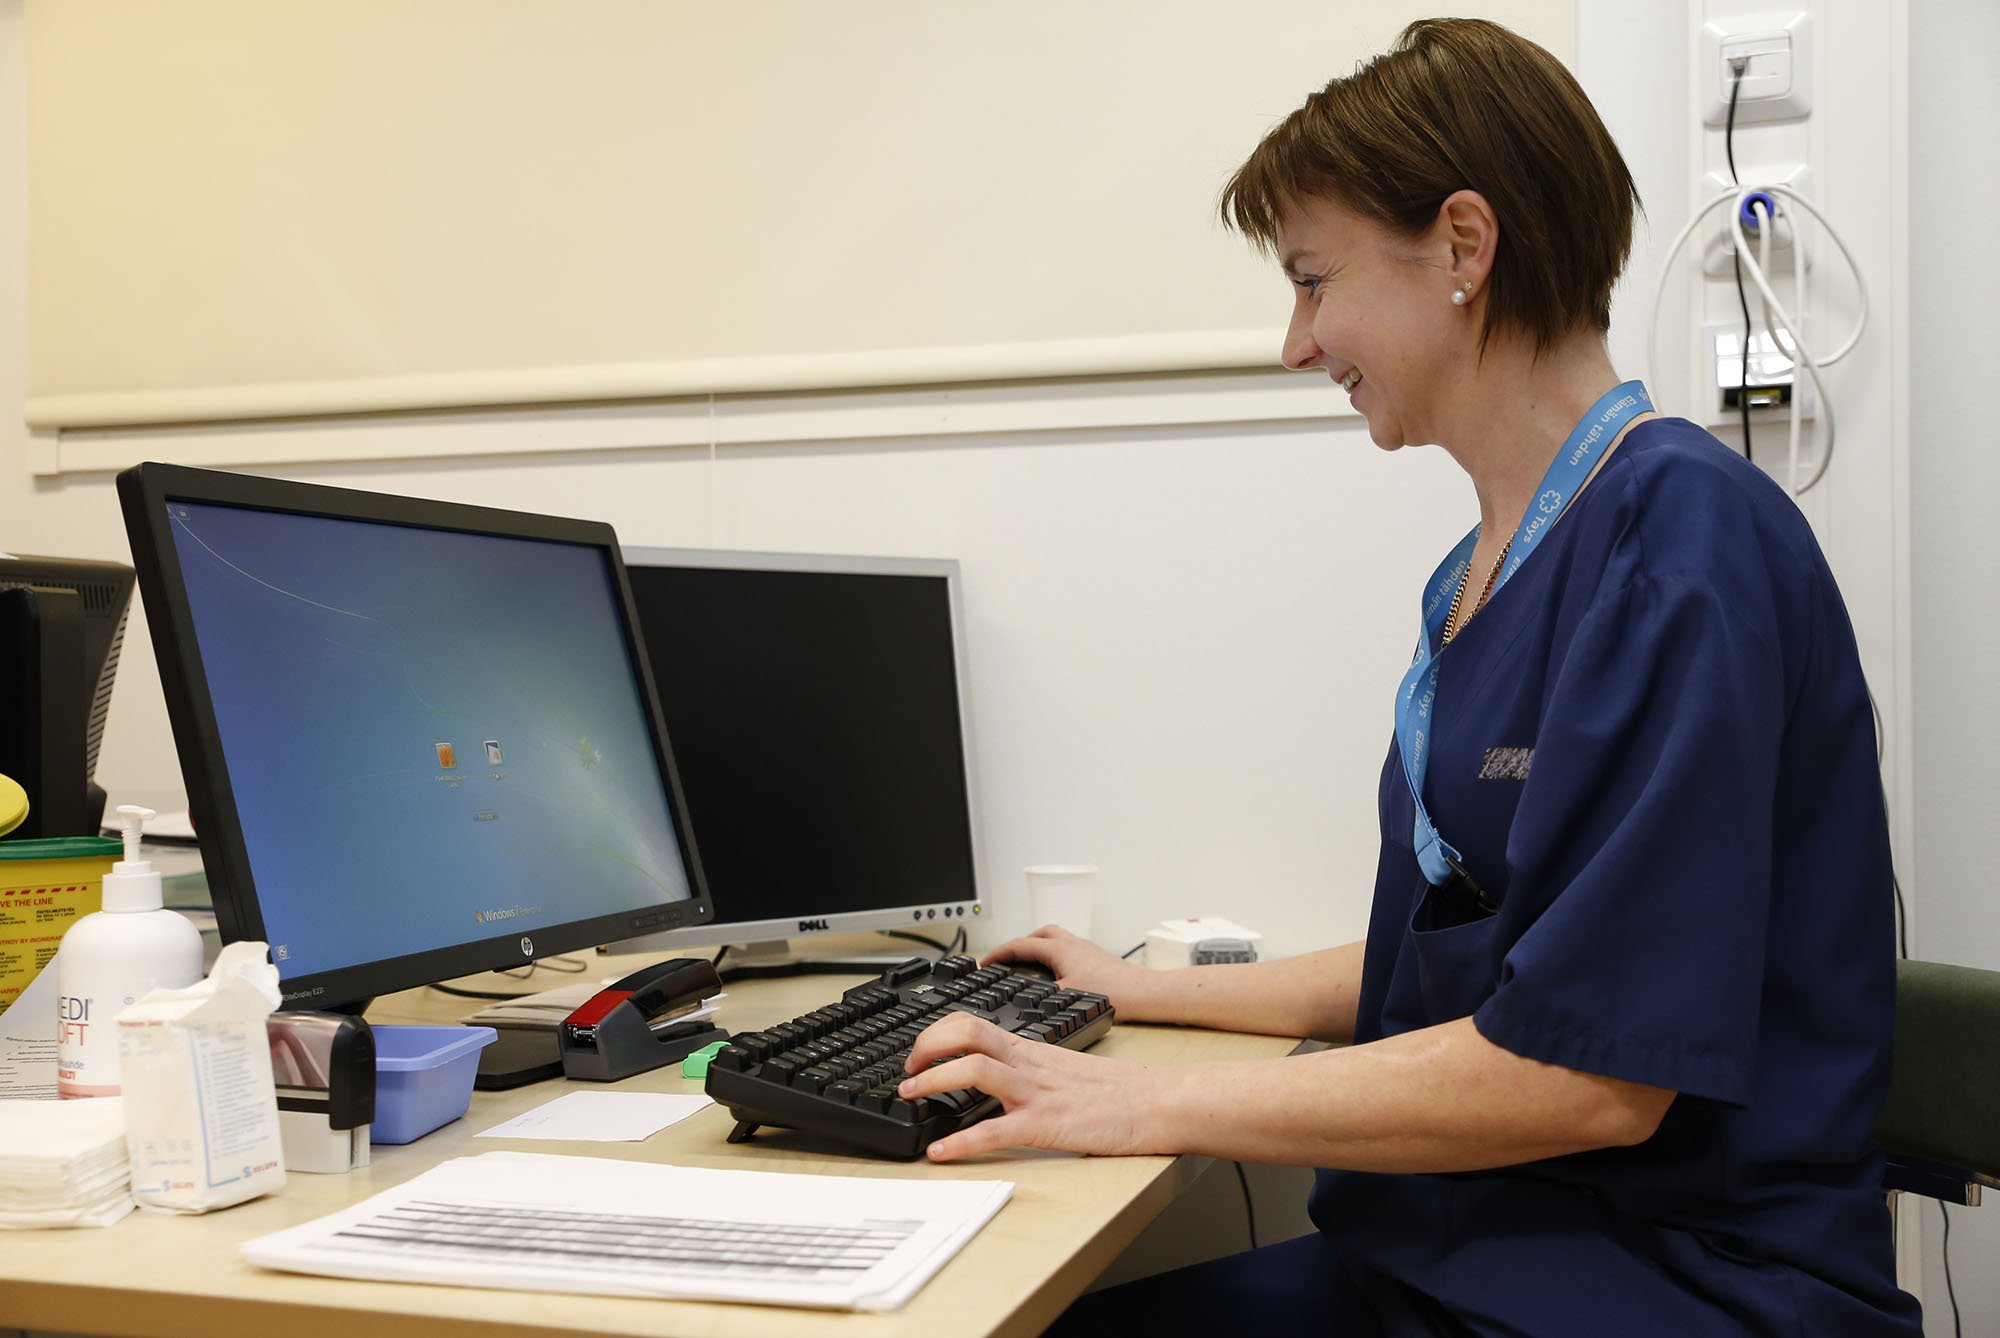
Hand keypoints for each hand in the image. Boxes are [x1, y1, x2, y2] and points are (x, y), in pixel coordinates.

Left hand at [898, 1012, 1172, 1161]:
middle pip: (965, 1034)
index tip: (920, 1049)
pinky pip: (995, 1132)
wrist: (1158, 1101)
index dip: (938, 1031)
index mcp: (1033, 1050)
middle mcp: (1029, 1064)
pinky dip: (961, 1143)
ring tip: (909, 1096)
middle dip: (926, 1046)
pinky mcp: (1045, 1125)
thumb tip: (1005, 1074)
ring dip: (932, 1081)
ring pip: (973, 1070)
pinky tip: (940, 1154)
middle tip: (908, 1069)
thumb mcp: (1068, 1067)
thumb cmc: (1121, 1089)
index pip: (975, 1022)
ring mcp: (1035, 1092)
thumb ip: (1035, 1068)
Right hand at [983, 926, 1162, 1019]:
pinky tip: (1055, 977)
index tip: (986, 962)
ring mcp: (1086, 950)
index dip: (999, 954)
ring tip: (1027, 966)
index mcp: (1061, 949)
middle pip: (1038, 934)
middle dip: (1019, 944)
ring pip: (1054, 940)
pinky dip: (1053, 957)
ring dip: (1037, 948)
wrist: (1146, 993)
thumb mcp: (1069, 998)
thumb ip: (1042, 997)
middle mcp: (1073, 944)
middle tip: (1006, 959)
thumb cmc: (1116, 992)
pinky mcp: (1095, 959)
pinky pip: (1066, 950)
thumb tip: (1022, 1002)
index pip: (1021, 945)